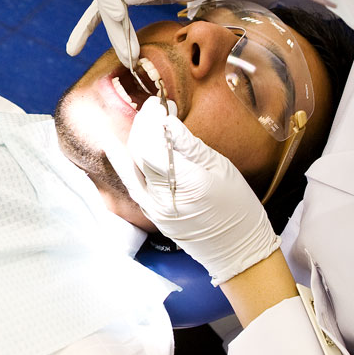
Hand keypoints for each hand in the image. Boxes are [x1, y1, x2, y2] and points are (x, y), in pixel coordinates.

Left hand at [104, 101, 277, 283]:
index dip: (152, 120)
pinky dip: (125, 163)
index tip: (159, 104)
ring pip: (132, 167)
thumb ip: (189, 145)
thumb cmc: (237, 207)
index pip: (155, 144)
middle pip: (140, 152)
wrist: (236, 250)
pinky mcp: (151, 214)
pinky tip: (115, 146)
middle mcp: (164, 198)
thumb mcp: (221, 169)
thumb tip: (167, 122)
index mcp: (187, 183)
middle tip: (152, 107)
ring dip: (134, 140)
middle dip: (143, 125)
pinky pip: (132, 183)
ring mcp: (154, 209)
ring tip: (143, 121)